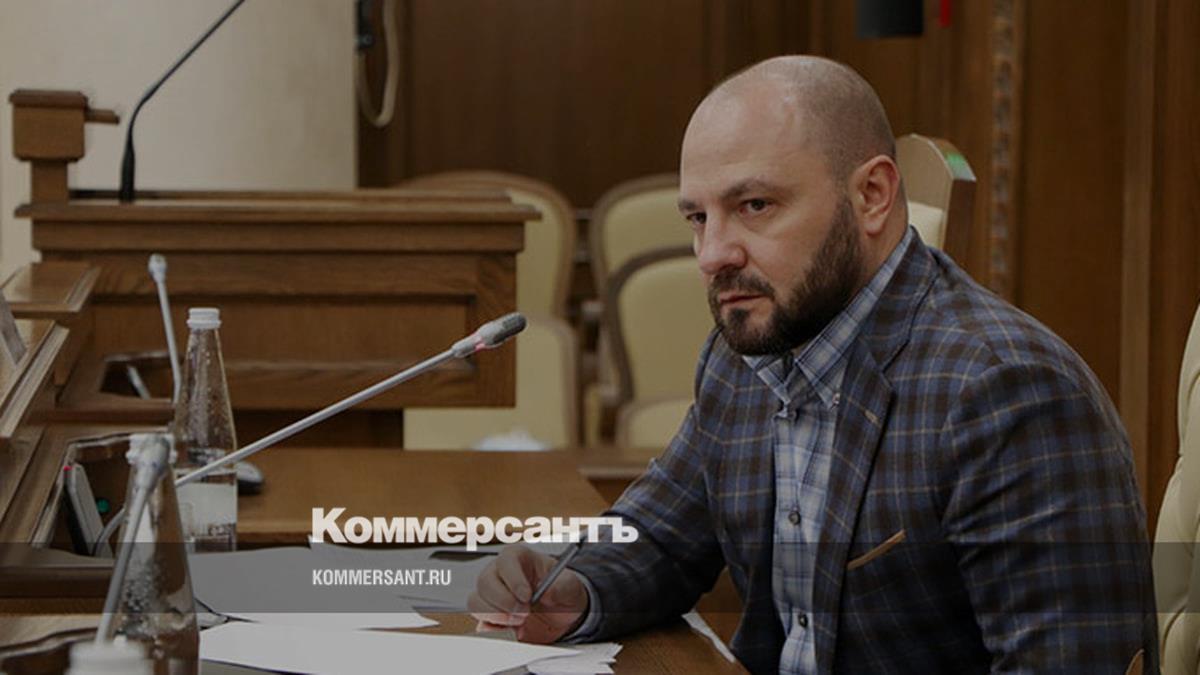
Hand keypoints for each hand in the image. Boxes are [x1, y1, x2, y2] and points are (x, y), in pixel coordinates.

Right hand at [467, 544, 587, 642]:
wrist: (561, 613)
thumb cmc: (561, 590)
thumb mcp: (570, 586)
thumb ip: (562, 587)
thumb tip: (548, 593)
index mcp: (519, 558)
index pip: (506, 560)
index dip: (513, 578)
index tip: (527, 596)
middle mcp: (500, 573)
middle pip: (485, 581)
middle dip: (504, 601)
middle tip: (524, 613)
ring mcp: (492, 595)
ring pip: (476, 602)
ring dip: (496, 616)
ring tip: (520, 622)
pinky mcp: (489, 616)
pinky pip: (479, 621)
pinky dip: (494, 630)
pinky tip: (513, 630)